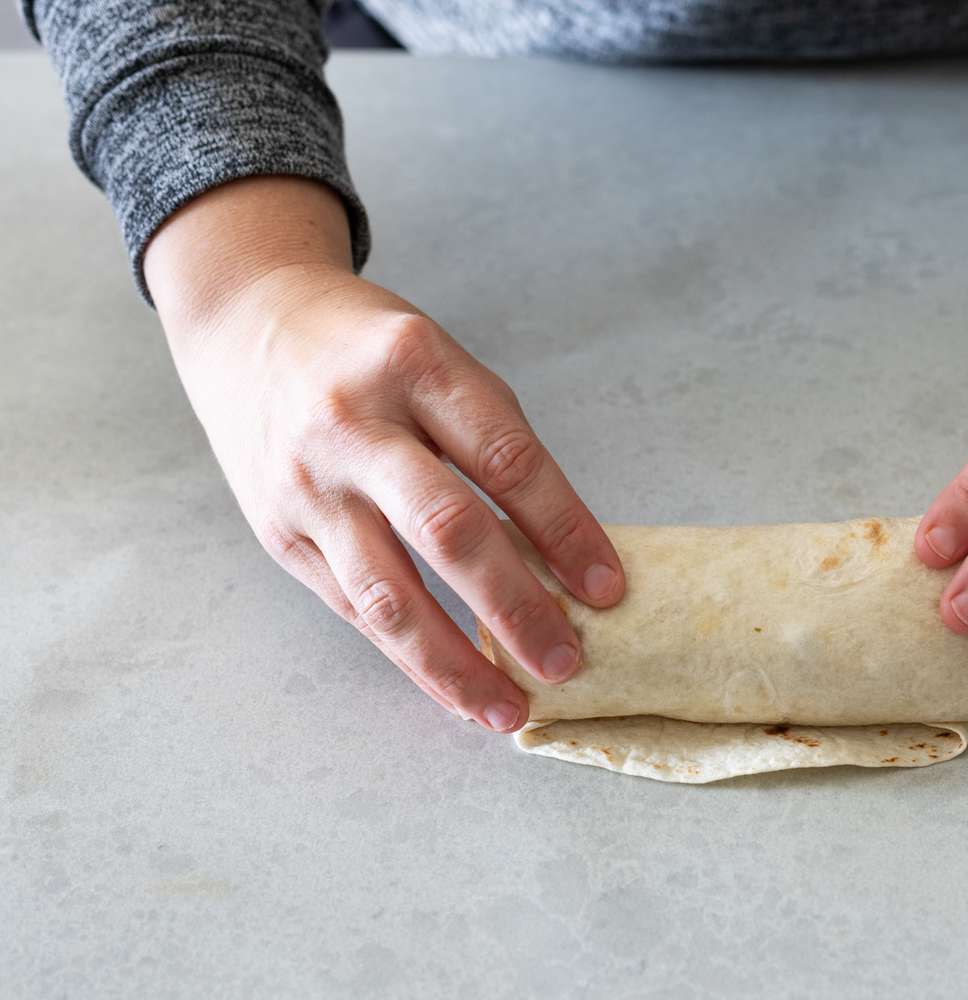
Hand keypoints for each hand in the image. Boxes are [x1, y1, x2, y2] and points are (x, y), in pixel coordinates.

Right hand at [145, 177, 623, 730]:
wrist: (247, 325)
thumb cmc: (370, 352)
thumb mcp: (440, 362)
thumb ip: (493, 445)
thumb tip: (561, 556)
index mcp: (415, 365)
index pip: (507, 459)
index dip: (566, 529)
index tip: (608, 588)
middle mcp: (354, 426)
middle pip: (449, 530)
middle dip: (516, 607)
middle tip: (567, 661)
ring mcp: (308, 485)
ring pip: (388, 594)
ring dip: (455, 662)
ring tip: (508, 707)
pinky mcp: (279, 534)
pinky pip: (354, 608)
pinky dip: (409, 654)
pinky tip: (453, 683)